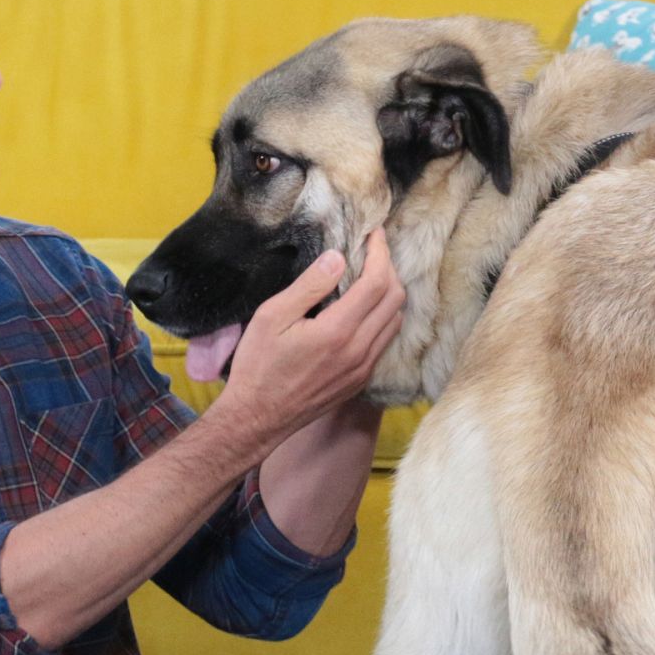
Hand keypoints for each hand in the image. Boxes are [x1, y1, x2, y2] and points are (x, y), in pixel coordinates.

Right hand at [216, 230, 405, 452]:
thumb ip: (309, 286)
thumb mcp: (271, 317)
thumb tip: (338, 258)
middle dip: (389, 269)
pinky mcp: (360, 381)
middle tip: (372, 252)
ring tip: (370, 275)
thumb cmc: (257, 366)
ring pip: (396, 321)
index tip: (374, 234)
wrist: (258, 419)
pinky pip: (384, 341)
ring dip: (390, 294)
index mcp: (338, 332)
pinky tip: (364, 308)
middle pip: (396, 300)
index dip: (380, 253)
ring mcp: (363, 369)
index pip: (377, 283)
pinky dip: (384, 317)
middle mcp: (359, 352)